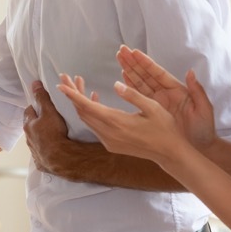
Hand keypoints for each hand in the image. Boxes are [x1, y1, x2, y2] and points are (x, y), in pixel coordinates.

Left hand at [23, 81, 77, 177]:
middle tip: (50, 120)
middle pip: (32, 127)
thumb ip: (42, 98)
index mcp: (28, 125)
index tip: (43, 106)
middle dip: (38, 123)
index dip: (36, 107)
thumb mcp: (50, 112)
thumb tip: (35, 84)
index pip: (29, 111)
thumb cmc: (55, 134)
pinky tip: (55, 151)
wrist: (62, 159)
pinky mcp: (41, 163)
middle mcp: (28, 139)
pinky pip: (42, 155)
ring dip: (42, 137)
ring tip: (54, 135)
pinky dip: (46, 151)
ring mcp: (34, 152)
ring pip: (36, 141)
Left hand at [56, 72, 191, 165]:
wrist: (170, 153)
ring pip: (87, 119)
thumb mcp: (153, 107)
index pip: (87, 107)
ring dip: (80, 102)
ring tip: (80, 82)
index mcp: (117, 122)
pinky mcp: (111, 144)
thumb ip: (133, 95)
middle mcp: (108, 133)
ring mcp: (108, 141)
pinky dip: (90, 111)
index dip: (72, 94)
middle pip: (83, 112)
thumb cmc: (165, 128)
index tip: (61, 84)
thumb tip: (116, 84)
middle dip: (72, 93)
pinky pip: (94, 126)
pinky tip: (94, 98)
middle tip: (66, 77)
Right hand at [116, 46, 217, 150]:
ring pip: (140, 83)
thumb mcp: (204, 109)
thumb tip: (191, 72)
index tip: (134, 52)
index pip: (158, 73)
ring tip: (119, 59)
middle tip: (121, 51)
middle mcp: (165, 93)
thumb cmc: (204, 129)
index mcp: (177, 90)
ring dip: (129, 71)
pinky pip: (139, 96)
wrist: (199, 148)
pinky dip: (130, 86)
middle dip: (133, 62)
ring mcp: (157, 102)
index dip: (146, 63)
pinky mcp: (152, 112)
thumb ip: (197, 91)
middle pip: (146, 75)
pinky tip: (123, 77)